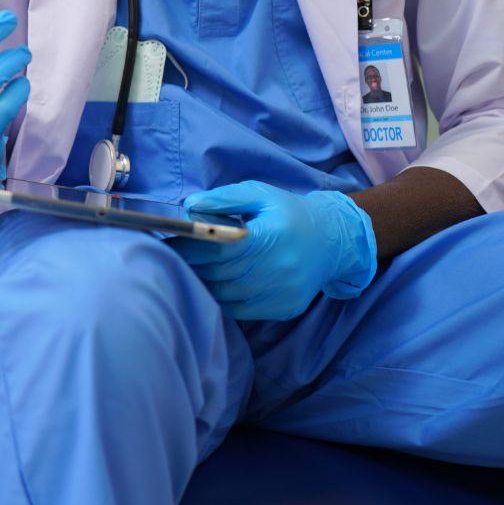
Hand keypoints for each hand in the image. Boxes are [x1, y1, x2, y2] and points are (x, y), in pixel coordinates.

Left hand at [172, 181, 375, 320]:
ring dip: (205, 282)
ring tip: (193, 268)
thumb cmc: (289, 213)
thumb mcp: (260, 194)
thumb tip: (190, 206)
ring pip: (226, 294)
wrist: (333, 241)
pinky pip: (240, 310)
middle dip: (193, 264)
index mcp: (271, 235)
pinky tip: (216, 283)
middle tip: (173, 256)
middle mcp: (279, 268)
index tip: (170, 242)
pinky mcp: (284, 308)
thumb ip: (224, 199)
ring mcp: (282, 292)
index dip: (190, 247)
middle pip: (219, 273)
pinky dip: (222, 298)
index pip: (219, 247)